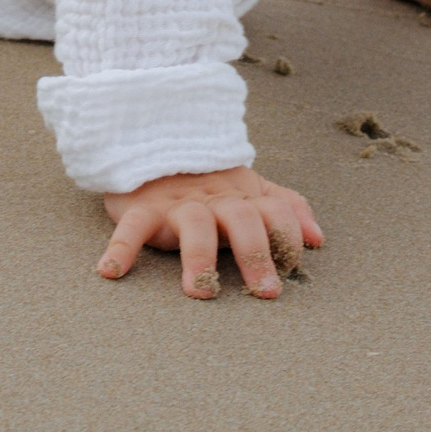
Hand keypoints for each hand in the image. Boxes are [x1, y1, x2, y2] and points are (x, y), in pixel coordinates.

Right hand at [97, 166, 321, 299]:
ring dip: (200, 257)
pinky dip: (121, 248)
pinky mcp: (141, 207)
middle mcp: (215, 199)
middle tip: (266, 292)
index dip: (289, 235)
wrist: (153, 139)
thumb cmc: (208, 179)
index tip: (291, 267)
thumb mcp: (251, 189)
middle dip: (257, 254)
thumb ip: (285, 209)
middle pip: (242, 219)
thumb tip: (318, 239)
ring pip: (194, 225)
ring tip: (200, 291)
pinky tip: (112, 272)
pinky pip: (131, 227)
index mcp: (244, 195)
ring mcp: (177, 202)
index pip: (277, 210)